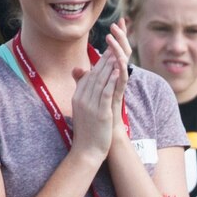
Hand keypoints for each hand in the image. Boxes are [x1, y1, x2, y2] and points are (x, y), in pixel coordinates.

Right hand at [67, 28, 127, 162]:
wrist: (87, 151)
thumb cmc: (88, 132)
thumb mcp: (85, 111)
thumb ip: (86, 97)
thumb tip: (88, 88)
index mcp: (78, 96)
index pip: (90, 75)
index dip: (100, 62)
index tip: (108, 51)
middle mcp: (82, 98)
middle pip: (95, 74)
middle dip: (105, 59)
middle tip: (114, 45)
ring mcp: (90, 105)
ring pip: (100, 80)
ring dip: (109, 65)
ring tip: (117, 52)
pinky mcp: (100, 112)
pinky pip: (106, 92)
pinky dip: (111, 80)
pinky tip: (118, 71)